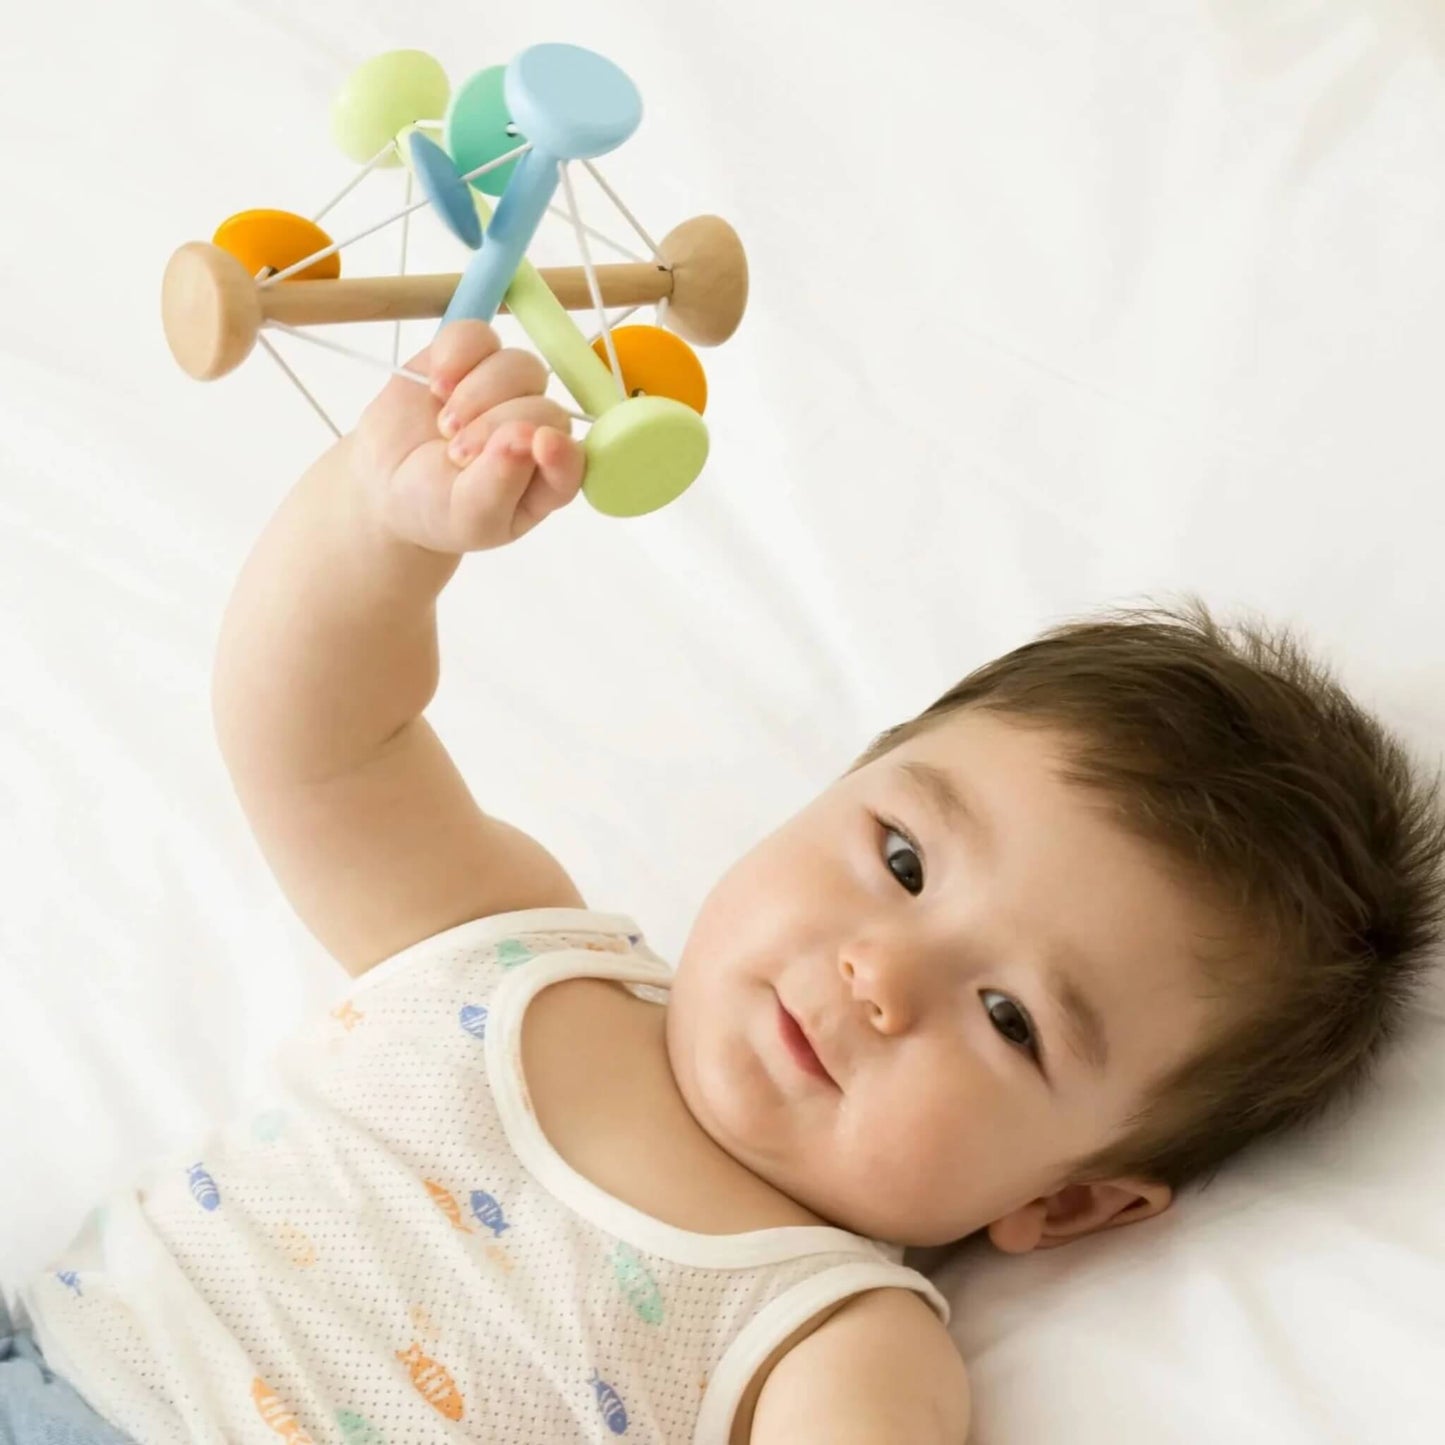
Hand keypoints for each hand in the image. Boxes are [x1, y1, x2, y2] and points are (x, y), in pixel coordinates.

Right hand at [353, 320, 585, 551]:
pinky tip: (436, 385)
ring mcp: (510, 389)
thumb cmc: (438, 507)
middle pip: (544, 408)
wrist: (388, 479)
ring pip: (519, 366)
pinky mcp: (473, 356)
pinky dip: (455, 355)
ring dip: (476, 393)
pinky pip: (478, 335)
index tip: (539, 445)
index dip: (562, 450)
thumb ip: (500, 484)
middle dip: (496, 428)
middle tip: (455, 454)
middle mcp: (538, 428)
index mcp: (549, 477)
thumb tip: (529, 440)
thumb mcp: (468, 517)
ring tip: (445, 425)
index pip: (574, 459)